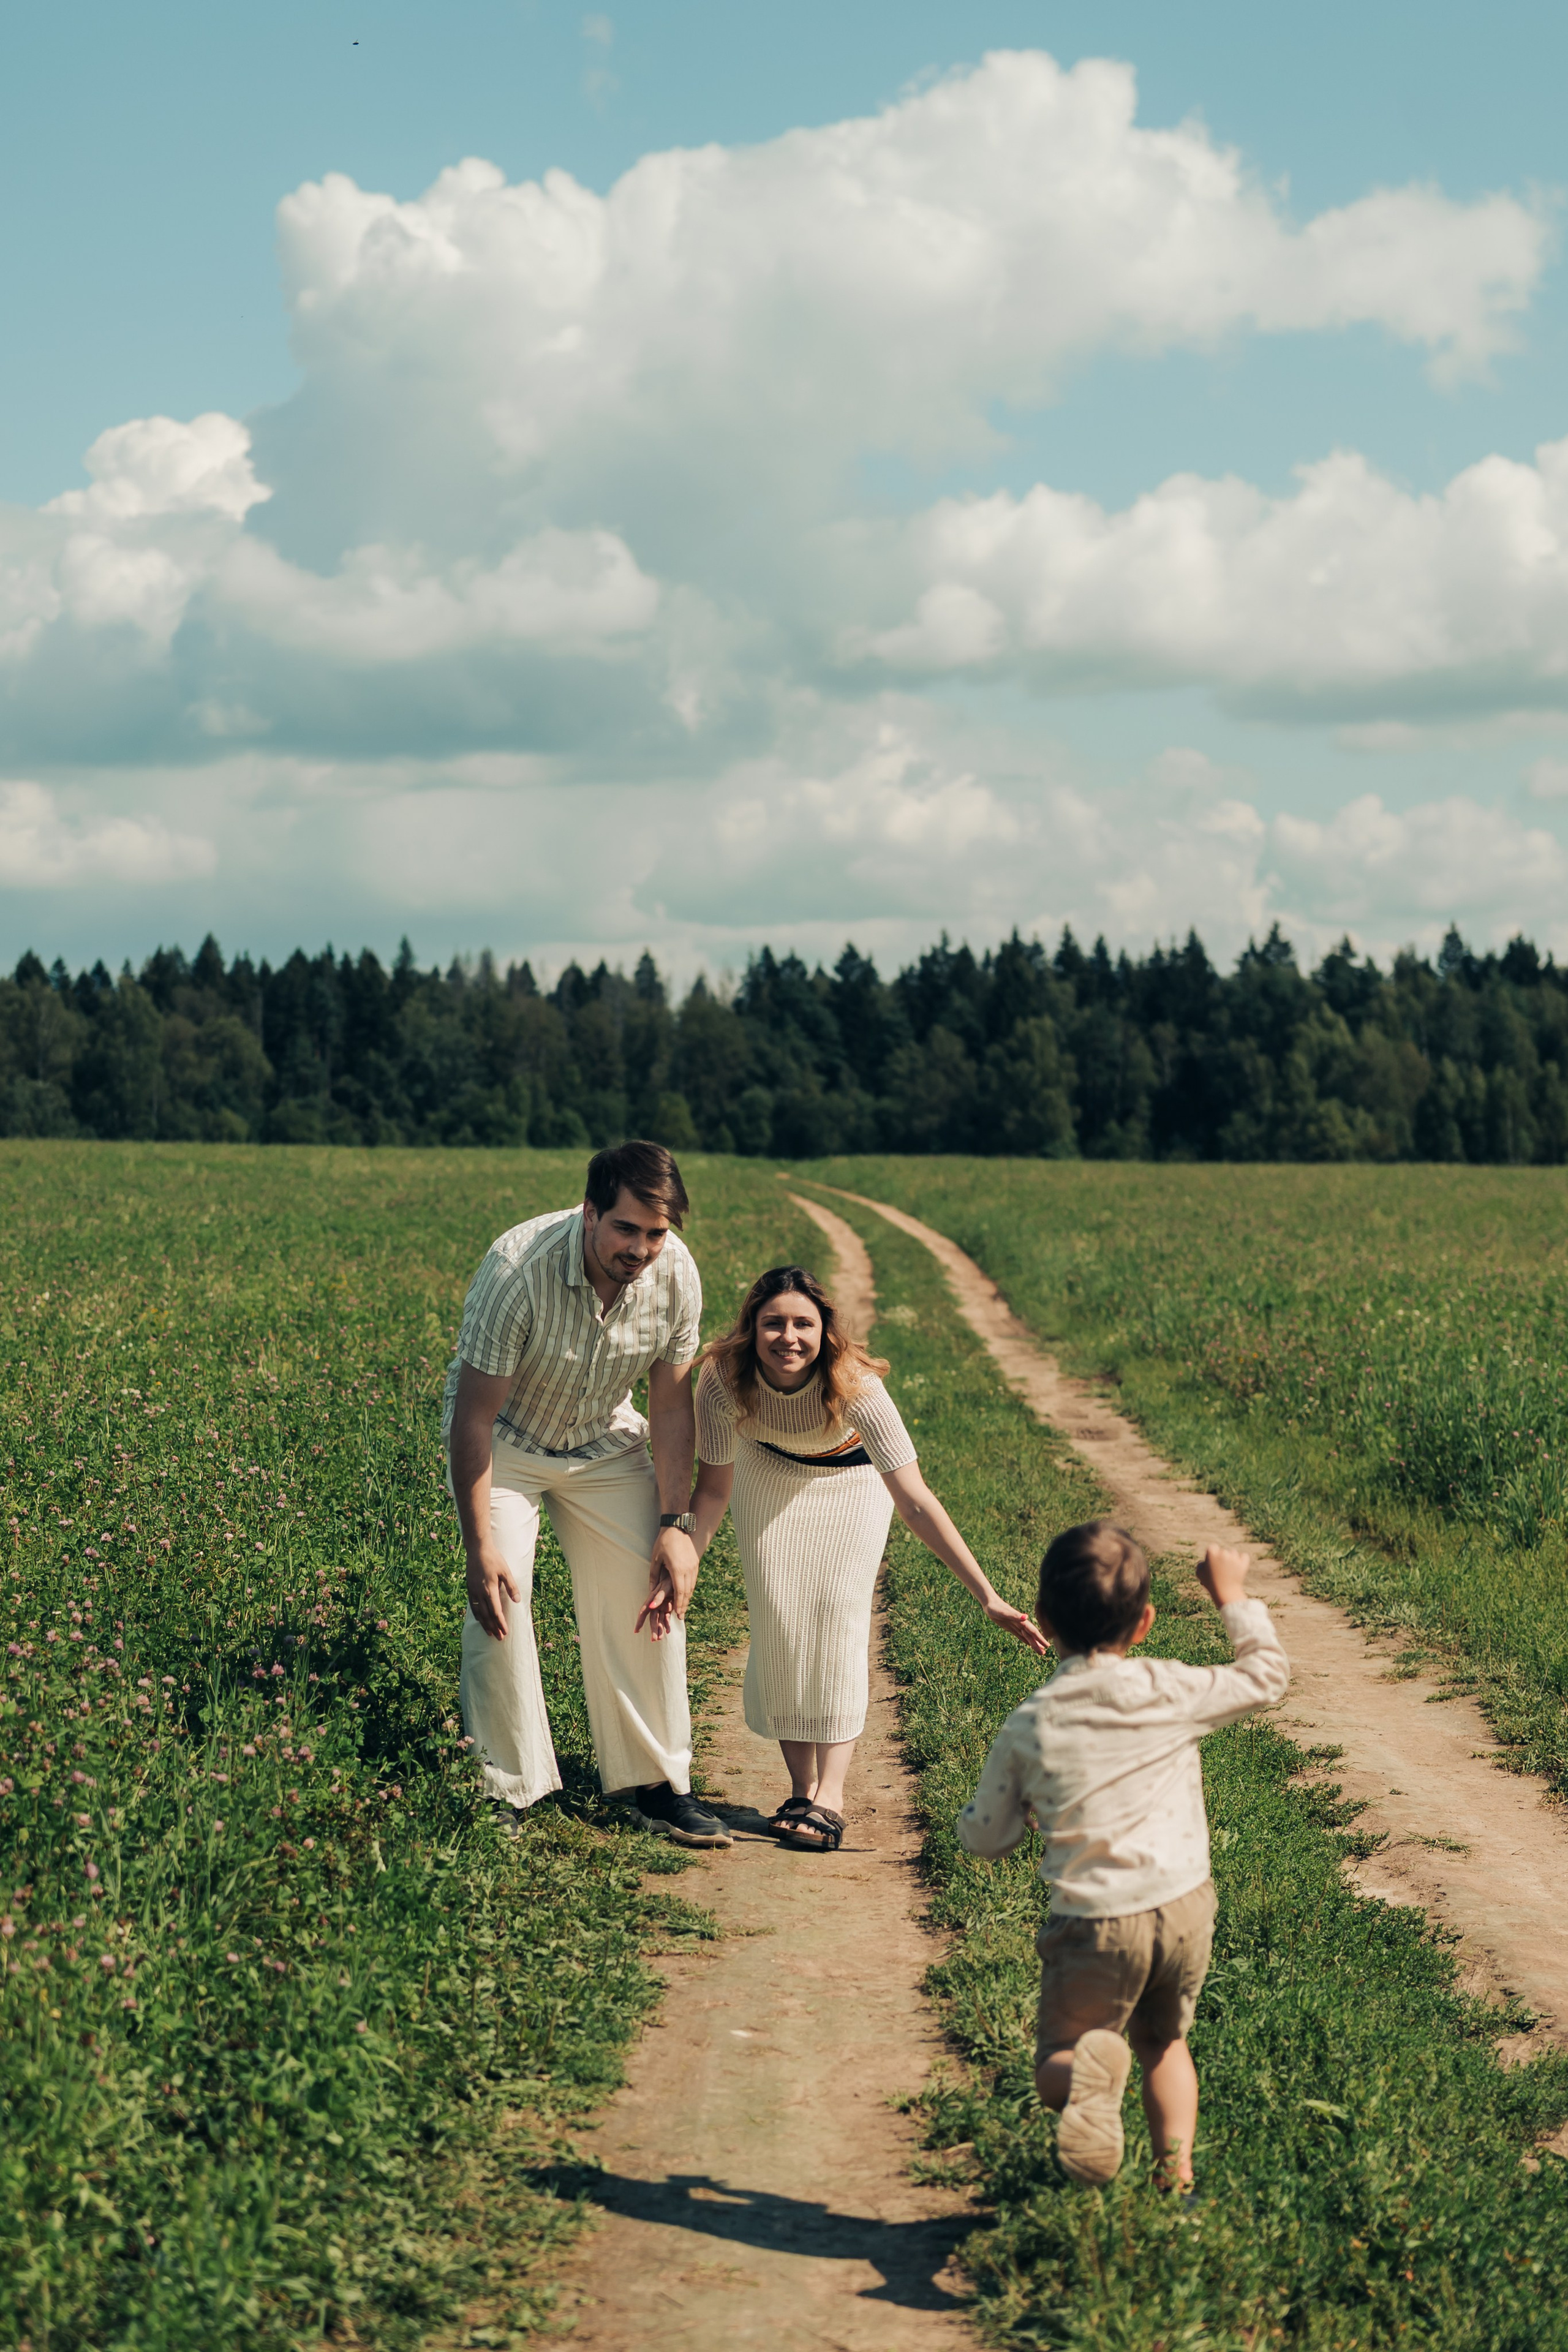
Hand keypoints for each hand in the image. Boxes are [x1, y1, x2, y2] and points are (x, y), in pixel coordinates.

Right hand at [466, 1544, 520, 1640]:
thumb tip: (517, 1601)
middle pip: (487, 1615)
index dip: (500, 1623)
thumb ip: (511, 1587)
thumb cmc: (494, 1559)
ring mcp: (473, 1591)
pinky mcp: (469, 1589)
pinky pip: (472, 1606)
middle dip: (494, 1627)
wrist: (477, 1550)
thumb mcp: (506, 1571)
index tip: (505, 1631)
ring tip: (490, 1633)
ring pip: (478, 1613)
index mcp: (490, 1589)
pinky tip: (480, 1620)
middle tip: (499, 1637)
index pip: (496, 1611)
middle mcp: (480, 1593)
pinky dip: (477, 1616)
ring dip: (485, 1624)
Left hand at [635, 1526, 698, 1640]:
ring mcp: (693, 1566)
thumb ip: (653, 1577)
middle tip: (681, 1616)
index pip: (679, 1592)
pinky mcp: (695, 1562)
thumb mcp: (655, 1560)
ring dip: (687, 1598)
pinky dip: (690, 1589)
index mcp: (677, 1569)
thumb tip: (650, 1591)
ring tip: (683, 1607)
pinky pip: (693, 1579)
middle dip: (684, 1605)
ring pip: (692, 1586)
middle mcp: (688, 1569)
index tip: (677, 1615)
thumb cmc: (663, 1542)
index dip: (678, 1604)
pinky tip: (686, 1594)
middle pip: (687, 1592)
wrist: (677, 1527)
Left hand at [983, 1594, 1052, 1656]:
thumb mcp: (1004, 1612)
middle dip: (1038, 1644)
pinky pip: (1020, 1635)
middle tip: (1044, 1653)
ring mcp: (1015, 1626)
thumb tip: (1026, 1617)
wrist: (989, 1604)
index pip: (1033, 1631)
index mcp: (1021, 1620)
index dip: (1040, 1638)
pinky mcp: (1010, 1627)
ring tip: (1040, 1651)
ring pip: (1027, 1637)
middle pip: (1031, 1636)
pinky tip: (1029, 1644)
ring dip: (1033, 1643)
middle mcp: (1020, 1623)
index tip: (1047, 1645)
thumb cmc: (996, 1608)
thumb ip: (1015, 1615)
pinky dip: (1026, 1640)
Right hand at [1196, 1544, 1250, 1608]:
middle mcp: (1223, 1553)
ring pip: (1233, 1553)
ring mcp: (1234, 1558)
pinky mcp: (1243, 1563)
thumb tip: (1206, 1561)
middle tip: (1221, 1570)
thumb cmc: (1211, 1583)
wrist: (1225, 1593)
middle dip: (1222, 1559)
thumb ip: (1201, 1563)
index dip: (1212, 1555)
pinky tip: (1238, 1566)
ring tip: (1228, 1571)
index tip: (1212, 1563)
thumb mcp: (1199, 1573)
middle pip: (1223, 1551)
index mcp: (1211, 1553)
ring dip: (1232, 1559)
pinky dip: (1242, 1560)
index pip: (1212, 1548)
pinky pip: (1244, 1556)